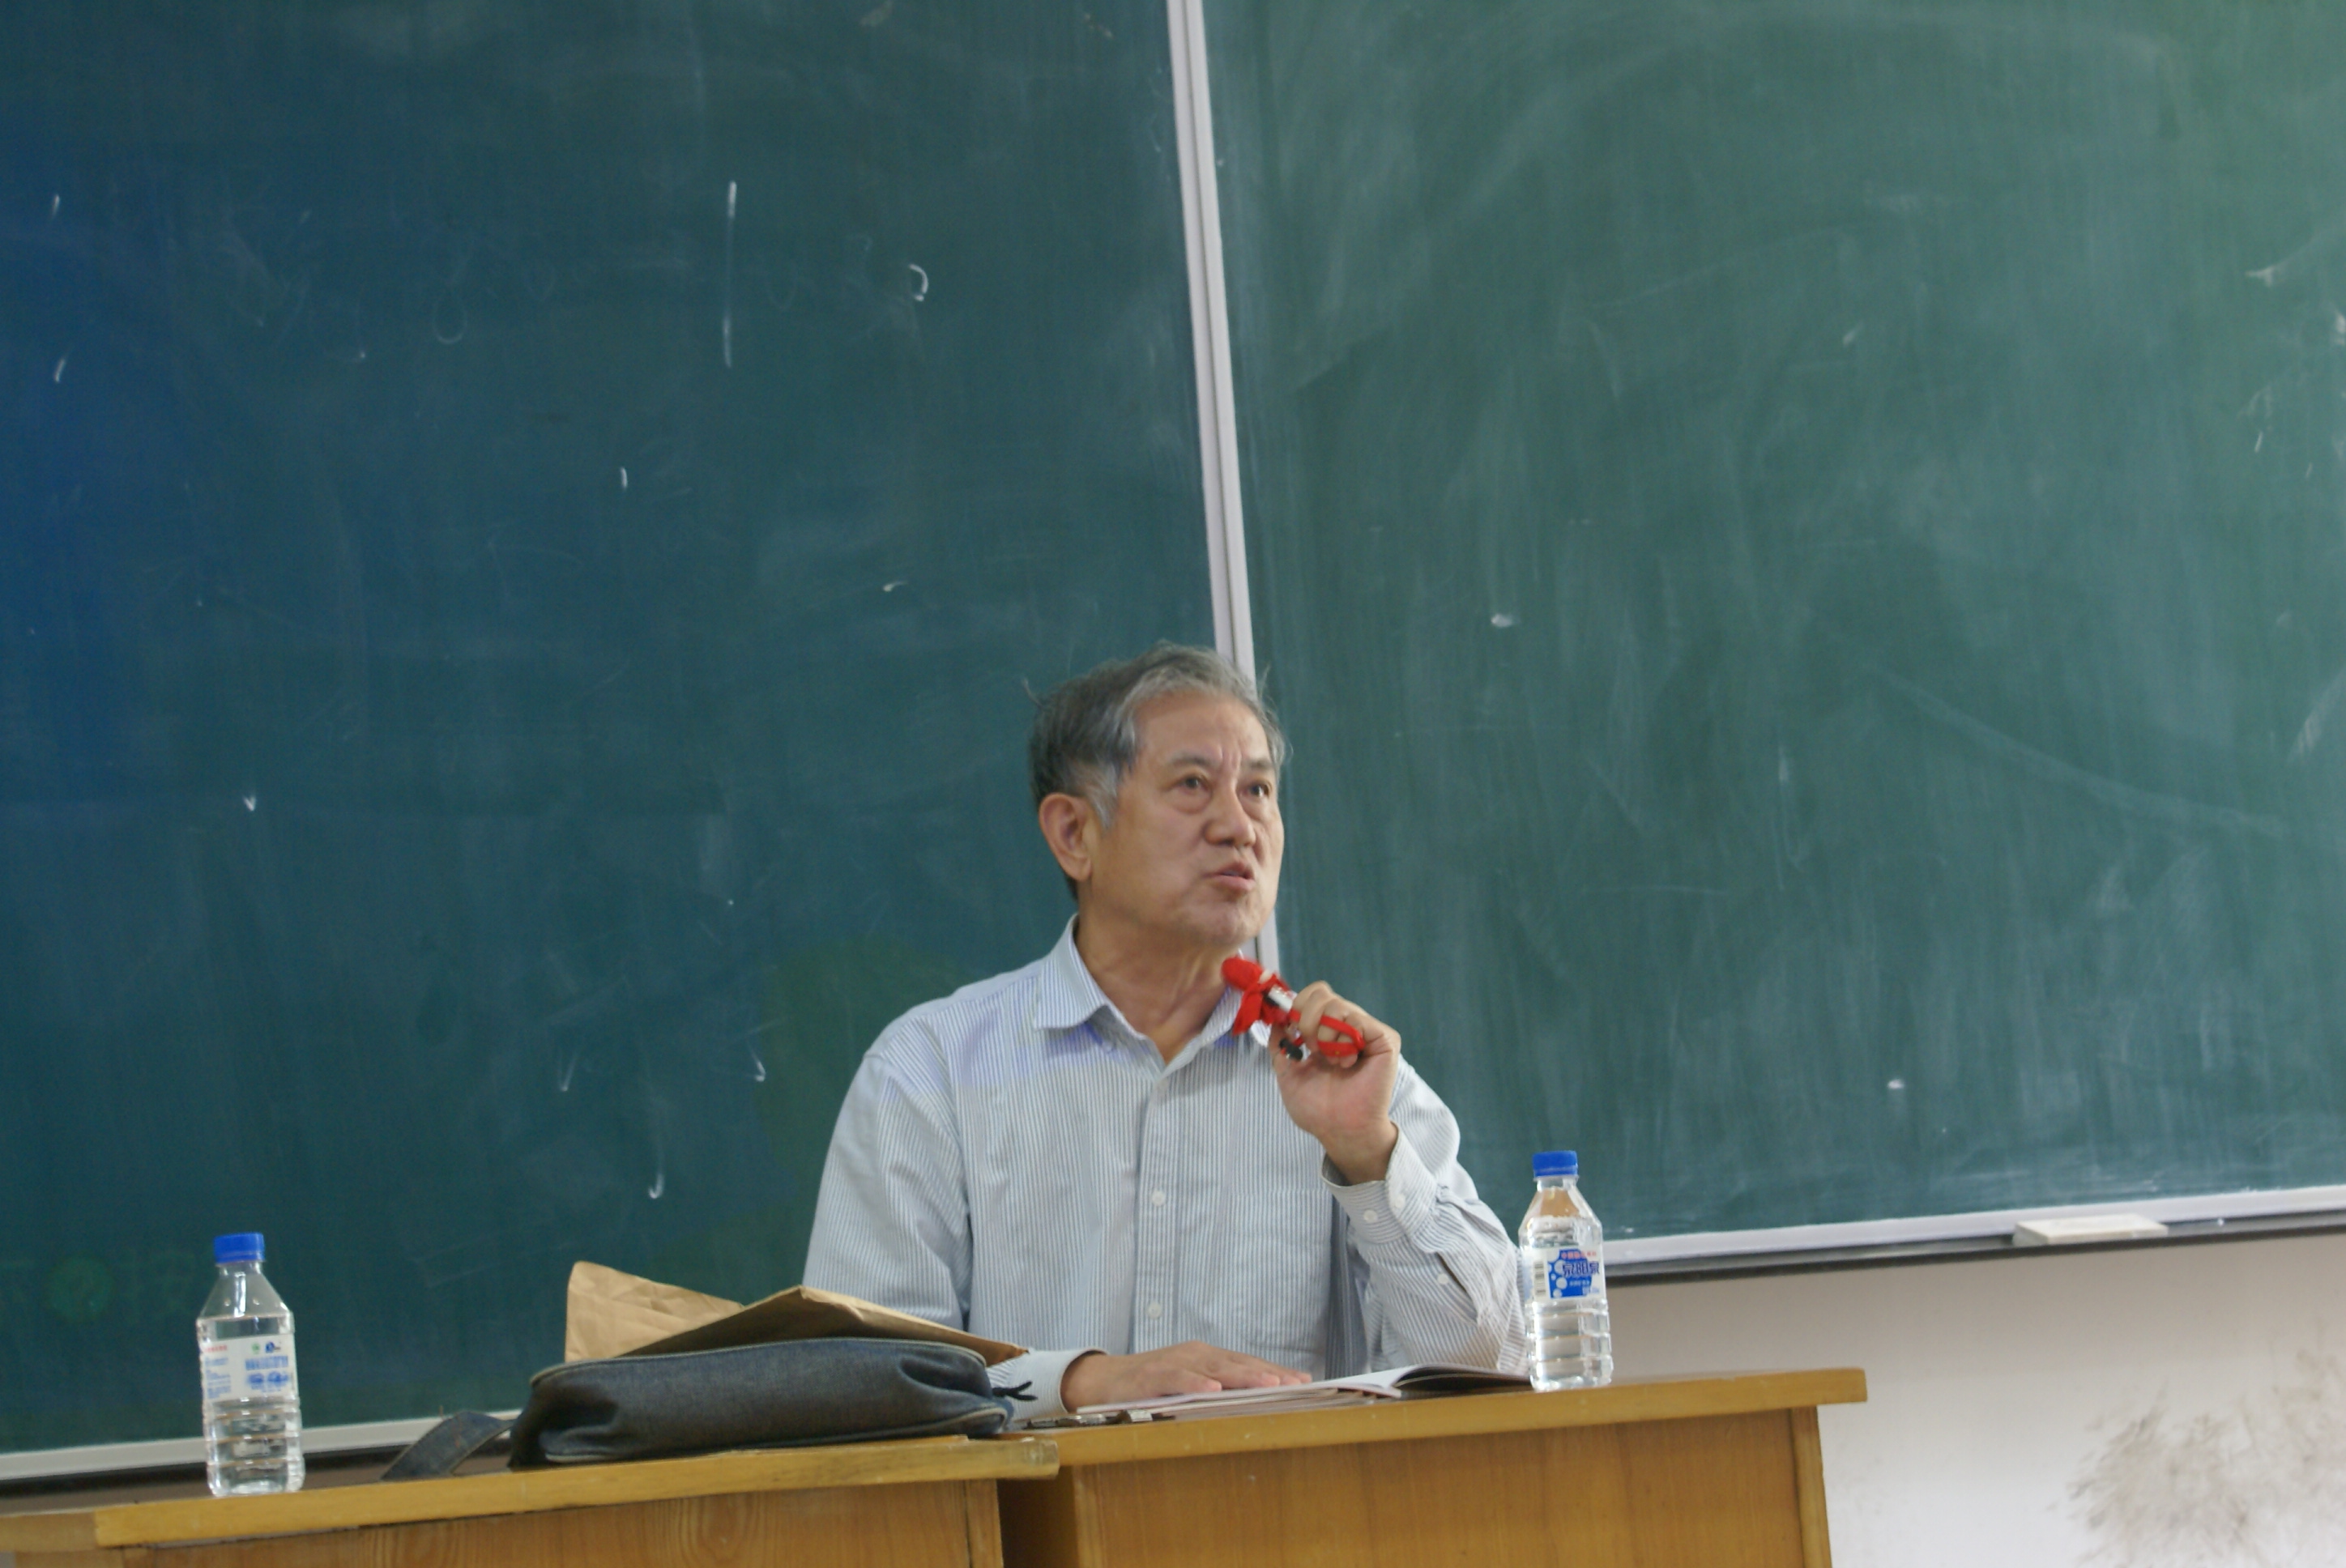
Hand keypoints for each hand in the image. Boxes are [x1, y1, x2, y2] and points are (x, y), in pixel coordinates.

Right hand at [1060, 1341, 1307, 1408]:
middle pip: (1239, 1363)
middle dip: (1270, 1373)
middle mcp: (1195, 1355)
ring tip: (1269, 1383)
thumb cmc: (1151, 1387)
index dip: (1276, 1371)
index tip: (1305, 1382)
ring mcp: (1175, 1362)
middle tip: (1297, 1383)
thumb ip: (1217, 1390)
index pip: (1248, 1363)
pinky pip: (1178, 1378)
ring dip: (1244, 1375)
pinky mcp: (1153, 1374)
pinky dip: (1196, 1382)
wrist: (1103, 1381)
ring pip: (1215, 1368)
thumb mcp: (1188, 1386)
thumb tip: (1255, 1404)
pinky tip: (1214, 1389)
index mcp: (1207, 1358)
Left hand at [1271, 982, 1400, 1183]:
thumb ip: (1280, 1045)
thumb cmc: (1318, 1108)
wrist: (1339, 1130)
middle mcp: (1348, 1025)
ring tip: (1332, 1061)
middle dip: (1307, 1021)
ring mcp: (1367, 1030)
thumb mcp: (1287, 1073)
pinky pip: (1358, 1020)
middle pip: (1322, 993)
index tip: (1293, 1033)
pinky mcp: (1385, 1039)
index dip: (1297, 1007)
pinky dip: (1344, 1042)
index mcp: (1327, 1029)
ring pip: (1337, 1004)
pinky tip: (1347, 1063)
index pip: (1313, 994)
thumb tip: (1276, 1020)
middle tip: (1312, 1050)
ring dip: (1325, 1035)